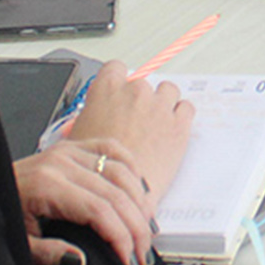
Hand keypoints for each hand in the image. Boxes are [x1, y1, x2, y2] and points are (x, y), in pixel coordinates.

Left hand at [14, 139, 158, 264]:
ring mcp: (68, 151)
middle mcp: (60, 162)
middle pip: (116, 193)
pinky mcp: (72, 147)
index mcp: (46, 185)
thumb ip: (48, 256)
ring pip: (122, 170)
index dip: (121, 238)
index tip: (129, 261)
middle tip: (142, 255)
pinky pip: (113, 150)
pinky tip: (139, 193)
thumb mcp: (18, 246)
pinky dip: (132, 170)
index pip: (100, 210)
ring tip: (146, 231)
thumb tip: (81, 262)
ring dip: (141, 202)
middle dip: (136, 228)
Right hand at [70, 64, 195, 208]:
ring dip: (164, 103)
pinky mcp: (180, 123)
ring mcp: (159, 106)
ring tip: (156, 124)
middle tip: (136, 121)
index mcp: (107, 90)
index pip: (116, 68)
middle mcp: (135, 92)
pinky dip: (181, 116)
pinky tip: (172, 129)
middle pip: (143, 81)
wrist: (120, 196)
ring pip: (168, 90)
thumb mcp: (78, 140)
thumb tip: (89, 120)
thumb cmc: (97, 173)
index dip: (118, 81)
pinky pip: (186, 108)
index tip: (119, 92)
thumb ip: (87, 120)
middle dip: (141, 99)